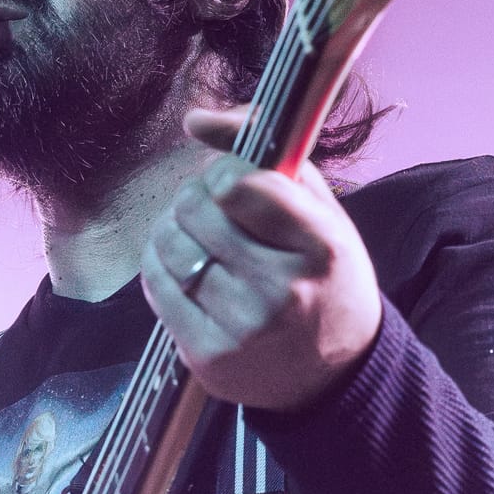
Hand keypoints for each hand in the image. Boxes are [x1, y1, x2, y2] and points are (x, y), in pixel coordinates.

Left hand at [142, 108, 381, 411]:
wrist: (335, 374)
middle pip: (196, 211)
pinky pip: (158, 288)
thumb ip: (268, 152)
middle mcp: (283, 291)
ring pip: (169, 247)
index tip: (232, 181)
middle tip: (209, 207)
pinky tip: (184, 267)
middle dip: (194, 197)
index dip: (223, 172)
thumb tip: (195, 119)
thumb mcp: (321, 212)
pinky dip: (161, 267)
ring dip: (171, 228)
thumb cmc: (325, 278)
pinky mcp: (209, 356)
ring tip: (194, 235)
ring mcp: (243, 329)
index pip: (237, 183)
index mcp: (321, 247)